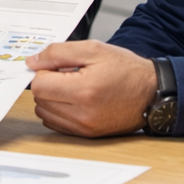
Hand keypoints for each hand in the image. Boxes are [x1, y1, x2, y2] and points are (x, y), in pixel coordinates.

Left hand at [27, 41, 157, 136]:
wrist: (151, 92)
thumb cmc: (126, 70)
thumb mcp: (94, 49)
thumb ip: (59, 53)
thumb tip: (33, 61)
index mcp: (83, 91)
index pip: (39, 85)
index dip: (44, 71)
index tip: (57, 66)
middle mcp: (82, 114)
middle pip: (40, 99)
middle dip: (48, 84)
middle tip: (68, 74)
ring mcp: (84, 127)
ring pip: (45, 113)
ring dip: (52, 98)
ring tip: (73, 87)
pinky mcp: (86, 134)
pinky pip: (56, 124)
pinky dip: (59, 111)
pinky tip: (75, 100)